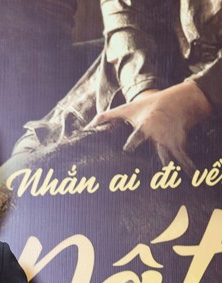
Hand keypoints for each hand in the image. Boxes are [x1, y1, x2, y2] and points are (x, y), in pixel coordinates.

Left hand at [92, 81, 212, 175]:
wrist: (179, 100)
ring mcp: (171, 141)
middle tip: (161, 172)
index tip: (127, 150)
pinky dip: (189, 167)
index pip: (137, 136)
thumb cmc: (149, 106)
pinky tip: (194, 178)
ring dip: (178, 169)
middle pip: (159, 150)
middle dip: (161, 160)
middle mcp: (160, 135)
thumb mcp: (128, 109)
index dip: (132, 143)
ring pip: (174, 157)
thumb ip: (108, 117)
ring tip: (179, 183)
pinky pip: (183, 158)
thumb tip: (89, 125)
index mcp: (145, 127)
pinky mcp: (180, 144)